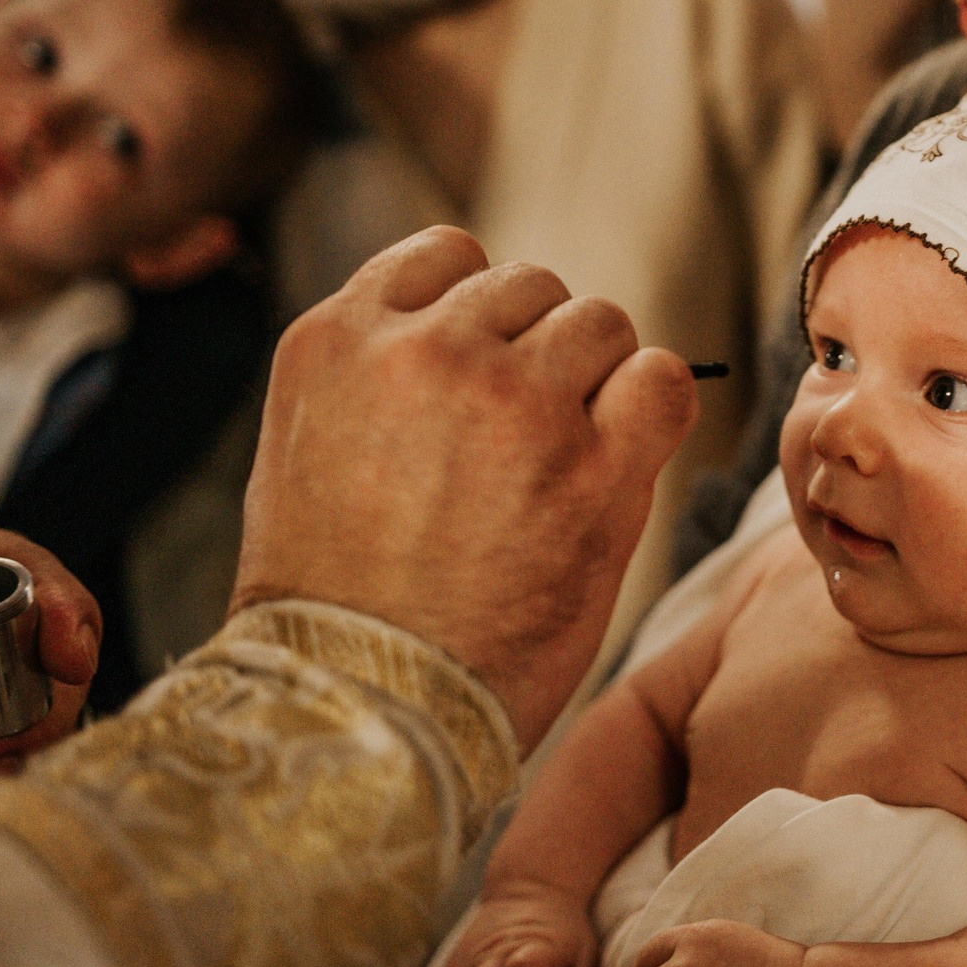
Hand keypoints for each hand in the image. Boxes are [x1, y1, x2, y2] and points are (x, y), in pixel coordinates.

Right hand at [232, 228, 697, 744]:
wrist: (359, 709)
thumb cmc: (333, 606)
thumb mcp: (303, 452)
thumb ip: (375, 375)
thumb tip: (470, 335)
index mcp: (337, 339)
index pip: (447, 257)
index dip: (479, 313)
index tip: (481, 372)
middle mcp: (426, 351)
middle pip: (531, 287)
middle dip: (538, 350)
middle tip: (524, 439)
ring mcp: (515, 402)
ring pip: (599, 323)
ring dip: (597, 379)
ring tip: (563, 461)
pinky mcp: (593, 467)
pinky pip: (662, 380)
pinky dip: (654, 408)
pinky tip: (623, 460)